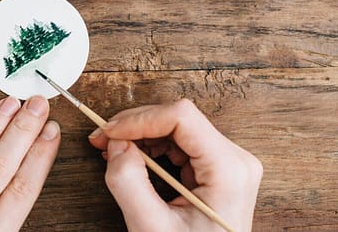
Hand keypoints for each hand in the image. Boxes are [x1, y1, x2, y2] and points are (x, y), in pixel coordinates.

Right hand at [88, 99, 261, 231]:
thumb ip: (129, 183)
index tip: (110, 133)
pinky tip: (133, 158)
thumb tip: (115, 144)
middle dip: (135, 126)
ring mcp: (228, 163)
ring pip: (176, 127)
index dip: (139, 119)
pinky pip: (180, 142)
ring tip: (114, 150)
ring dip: (141, 134)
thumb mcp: (151, 227)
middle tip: (103, 140)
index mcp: (229, 171)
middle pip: (178, 118)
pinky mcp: (217, 168)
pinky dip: (152, 146)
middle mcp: (235, 160)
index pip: (181, 117)